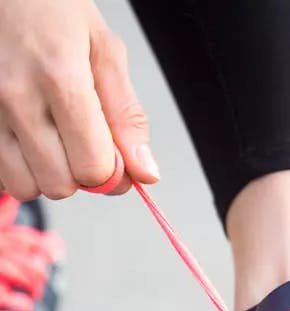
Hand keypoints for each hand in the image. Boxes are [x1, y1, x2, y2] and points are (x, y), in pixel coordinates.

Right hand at [0, 0, 158, 199]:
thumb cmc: (52, 11)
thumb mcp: (105, 52)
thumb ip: (128, 117)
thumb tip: (145, 172)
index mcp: (60, 79)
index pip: (93, 168)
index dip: (113, 173)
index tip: (115, 158)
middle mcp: (16, 97)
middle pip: (59, 185)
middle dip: (80, 176)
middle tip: (84, 147)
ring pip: (25, 186)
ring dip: (46, 175)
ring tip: (54, 142)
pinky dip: (18, 168)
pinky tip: (29, 141)